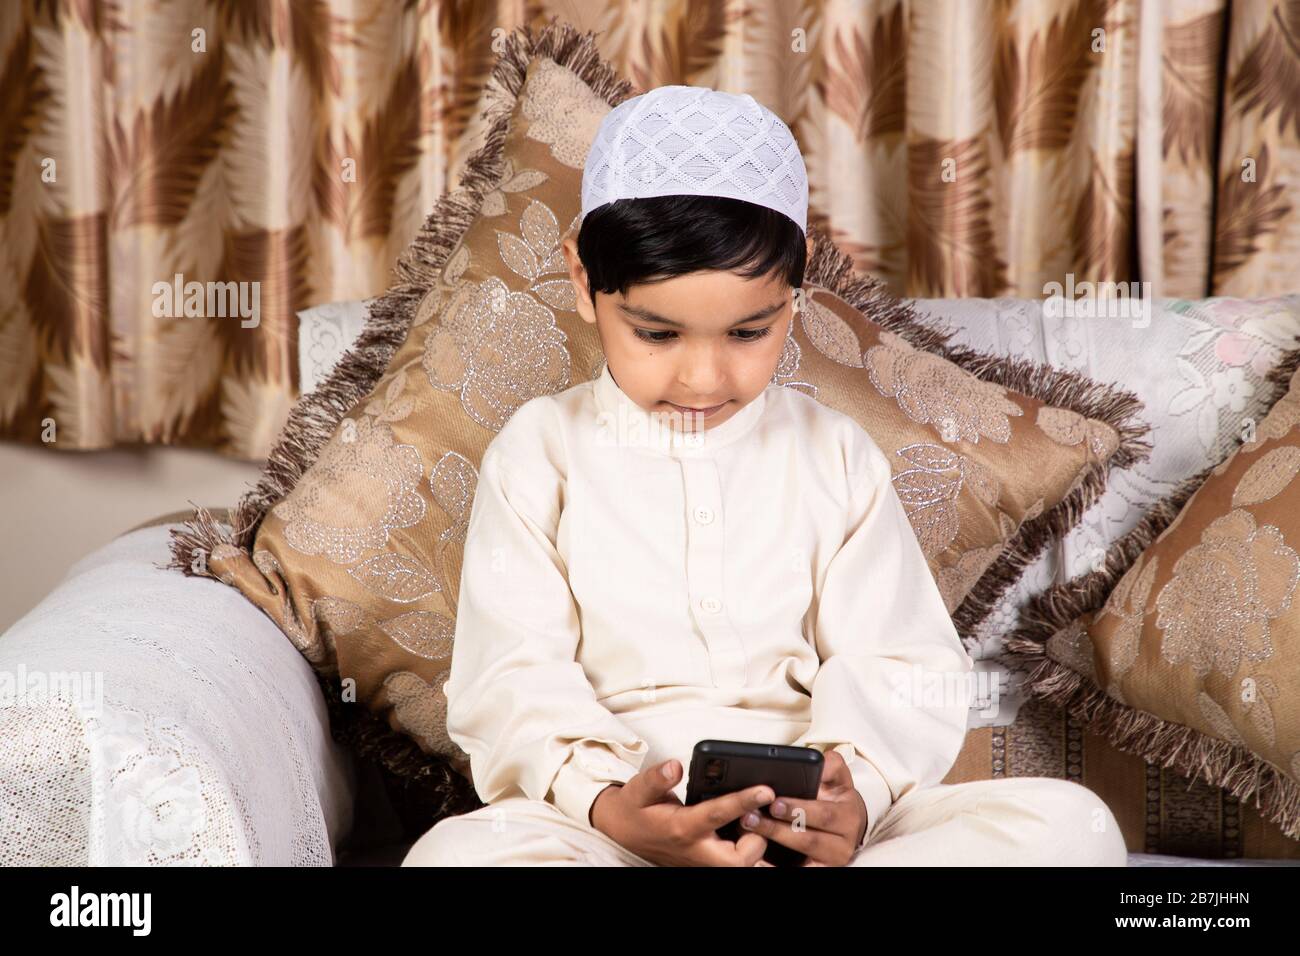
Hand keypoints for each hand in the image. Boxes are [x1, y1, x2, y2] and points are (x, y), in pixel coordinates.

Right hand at [590, 758, 775, 865]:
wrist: (623, 833)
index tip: (765, 790)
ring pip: (741, 866)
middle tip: (760, 816)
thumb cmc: (635, 810)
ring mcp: (703, 861)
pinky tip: (752, 833)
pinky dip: (750, 853)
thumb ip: (657, 778)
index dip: (744, 801)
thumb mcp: (639, 789)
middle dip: (756, 840)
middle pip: (739, 859)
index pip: (718, 814)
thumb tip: (675, 766)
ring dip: (755, 848)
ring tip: (758, 822)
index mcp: (682, 827)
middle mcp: (696, 849)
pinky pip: (736, 864)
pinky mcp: (707, 864)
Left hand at [739, 749, 866, 866]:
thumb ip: (831, 766)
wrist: (849, 824)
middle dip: (777, 829)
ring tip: (749, 835)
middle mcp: (843, 843)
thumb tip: (820, 763)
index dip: (798, 809)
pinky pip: (801, 871)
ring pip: (802, 855)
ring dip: (774, 845)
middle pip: (809, 839)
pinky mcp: (822, 870)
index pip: (823, 814)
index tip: (774, 803)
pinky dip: (777, 867)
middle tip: (751, 817)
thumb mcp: (838, 779)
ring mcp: (832, 861)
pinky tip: (759, 861)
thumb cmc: (837, 799)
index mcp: (848, 817)